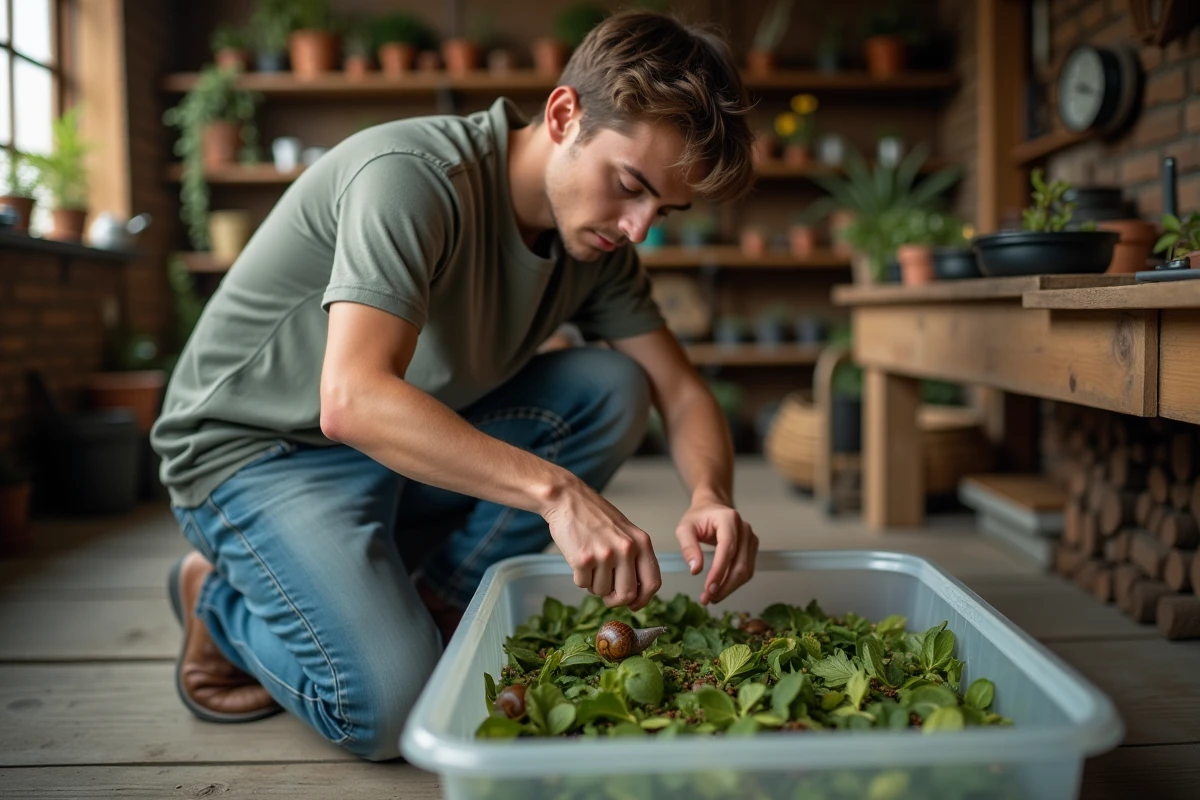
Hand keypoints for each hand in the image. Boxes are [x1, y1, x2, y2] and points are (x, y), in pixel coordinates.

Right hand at [543, 479, 661, 610]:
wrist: (568, 499)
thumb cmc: (595, 517)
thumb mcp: (626, 532)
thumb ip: (634, 558)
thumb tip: (634, 594)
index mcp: (641, 542)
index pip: (652, 582)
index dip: (644, 600)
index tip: (634, 605)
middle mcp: (626, 549)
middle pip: (627, 595)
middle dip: (615, 599)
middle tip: (606, 592)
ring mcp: (605, 555)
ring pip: (602, 592)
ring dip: (594, 584)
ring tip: (590, 563)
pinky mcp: (583, 559)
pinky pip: (583, 585)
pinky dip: (579, 578)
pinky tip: (578, 559)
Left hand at [674, 500, 757, 604]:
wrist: (711, 508)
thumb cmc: (698, 517)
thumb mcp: (685, 528)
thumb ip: (688, 547)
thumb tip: (695, 570)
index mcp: (728, 519)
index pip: (727, 548)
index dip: (719, 570)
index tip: (708, 588)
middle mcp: (744, 528)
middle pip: (740, 564)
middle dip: (724, 585)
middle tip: (708, 598)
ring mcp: (751, 538)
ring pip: (745, 571)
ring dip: (730, 588)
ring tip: (711, 597)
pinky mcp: (751, 548)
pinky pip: (747, 571)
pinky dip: (734, 583)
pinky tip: (720, 590)